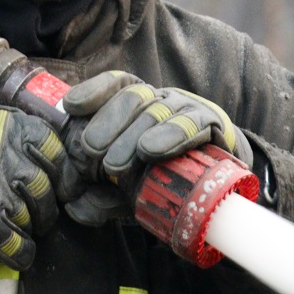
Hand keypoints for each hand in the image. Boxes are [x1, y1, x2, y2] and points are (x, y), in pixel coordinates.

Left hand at [63, 70, 252, 183]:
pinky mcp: (211, 123)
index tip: (70, 107)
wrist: (222, 187)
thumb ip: (103, 198)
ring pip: (156, 109)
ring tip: (113, 165)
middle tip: (90, 151)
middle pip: (132, 97)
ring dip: (131, 135)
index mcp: (138, 106)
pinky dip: (169, 134)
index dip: (94, 90)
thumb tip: (75, 208)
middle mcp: (160, 100)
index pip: (116, 84)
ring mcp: (185, 109)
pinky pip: (190, 122)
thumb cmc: (167, 180)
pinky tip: (149, 149)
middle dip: (107, 122)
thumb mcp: (129, 190)